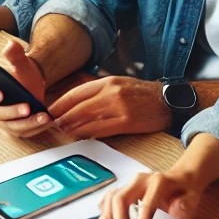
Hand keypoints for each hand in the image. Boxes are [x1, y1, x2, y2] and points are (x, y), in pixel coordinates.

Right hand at [0, 39, 52, 138]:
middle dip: (12, 112)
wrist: (34, 85)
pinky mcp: (16, 128)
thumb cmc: (22, 75)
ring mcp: (4, 121)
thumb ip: (14, 55)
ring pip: (12, 126)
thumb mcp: (20, 63)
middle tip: (26, 107)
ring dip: (28, 123)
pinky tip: (46, 120)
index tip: (0, 94)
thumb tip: (11, 44)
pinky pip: (24, 132)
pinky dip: (35, 128)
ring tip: (42, 116)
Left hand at [48, 75, 171, 138]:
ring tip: (63, 131)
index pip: (77, 93)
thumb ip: (99, 91)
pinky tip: (80, 136)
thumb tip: (76, 102)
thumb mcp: (119, 83)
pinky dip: (88, 133)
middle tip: (52, 124)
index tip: (51, 110)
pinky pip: (102, 130)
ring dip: (73, 127)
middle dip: (63, 116)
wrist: (168, 100)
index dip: (61, 103)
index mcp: (107, 82)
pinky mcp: (127, 122)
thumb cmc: (142, 93)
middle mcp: (111, 93)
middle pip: (79, 107)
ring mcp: (119, 107)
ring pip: (88, 119)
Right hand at [98, 166, 207, 218]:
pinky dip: (107, 211)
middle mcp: (140, 180)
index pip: (144, 208)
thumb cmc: (186, 191)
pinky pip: (108, 197)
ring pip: (110, 198)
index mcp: (158, 184)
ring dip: (111, 218)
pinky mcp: (125, 187)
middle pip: (119, 200)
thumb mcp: (192, 200)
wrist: (181, 178)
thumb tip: (175, 209)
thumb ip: (184, 206)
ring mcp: (130, 182)